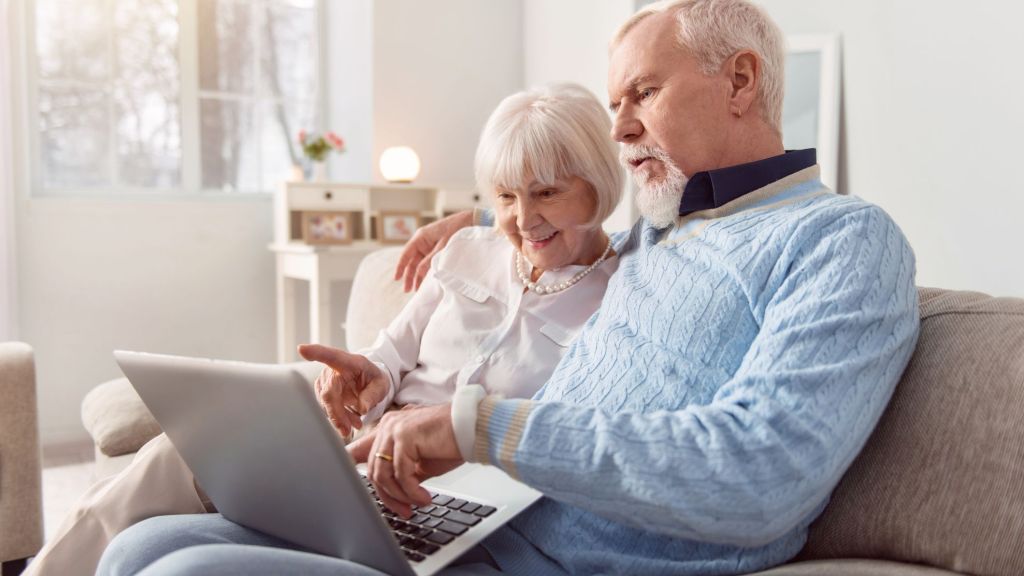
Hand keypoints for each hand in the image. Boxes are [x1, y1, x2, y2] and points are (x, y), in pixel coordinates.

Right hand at [298, 343, 388, 436]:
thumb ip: (373, 395)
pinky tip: (349, 423)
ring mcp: (325, 382)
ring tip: (356, 424)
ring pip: (326, 404)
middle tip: (346, 430)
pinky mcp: (323, 393)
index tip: (302, 349)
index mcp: (348, 362)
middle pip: (328, 393)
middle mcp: (332, 370)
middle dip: (336, 414)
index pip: (330, 355)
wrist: (369, 384)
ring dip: (340, 418)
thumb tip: (362, 408)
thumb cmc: (374, 380)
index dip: (315, 352)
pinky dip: (338, 419)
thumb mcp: (382, 385)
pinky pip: (327, 409)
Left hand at [347, 404, 463, 516]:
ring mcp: (395, 430)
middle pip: (374, 470)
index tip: (346, 487)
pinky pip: (401, 475)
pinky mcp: (406, 437)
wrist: (473, 427)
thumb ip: (402, 470)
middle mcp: (388, 426)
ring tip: (417, 504)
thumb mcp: (420, 461)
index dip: (348, 465)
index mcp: (389, 428)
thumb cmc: (450, 442)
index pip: (360, 449)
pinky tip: (424, 498)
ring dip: (401, 496)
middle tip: (404, 511)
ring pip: (384, 474)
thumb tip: (391, 492)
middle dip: (388, 497)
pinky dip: (412, 492)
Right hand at [394, 210, 473, 291]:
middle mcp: (423, 242)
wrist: (472, 221)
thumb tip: (419, 273)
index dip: (400, 267)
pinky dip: (427, 272)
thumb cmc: (456, 228)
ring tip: (416, 290)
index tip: (396, 278)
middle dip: (409, 276)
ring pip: (420, 264)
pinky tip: (426, 282)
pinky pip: (428, 263)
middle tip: (407, 290)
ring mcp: (429, 247)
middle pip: (412, 261)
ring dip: (418, 276)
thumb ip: (431, 259)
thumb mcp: (444, 245)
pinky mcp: (436, 251)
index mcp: (421, 237)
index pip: (406, 254)